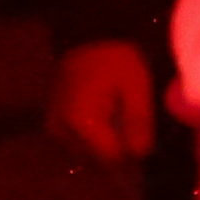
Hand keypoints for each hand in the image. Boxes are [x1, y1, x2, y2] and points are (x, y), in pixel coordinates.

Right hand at [46, 39, 157, 166]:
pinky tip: (108, 117)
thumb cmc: (115, 60)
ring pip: (88, 155)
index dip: (131, 155)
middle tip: (134, 126)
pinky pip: (80, 144)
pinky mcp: (55, 127)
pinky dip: (96, 138)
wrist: (87, 39)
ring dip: (108, 145)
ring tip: (119, 116)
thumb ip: (138, 120)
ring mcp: (55, 130)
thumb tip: (140, 154)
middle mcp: (61, 130)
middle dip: (119, 150)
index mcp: (81, 120)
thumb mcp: (136, 86)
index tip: (144, 140)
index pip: (110, 158)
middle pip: (98, 160)